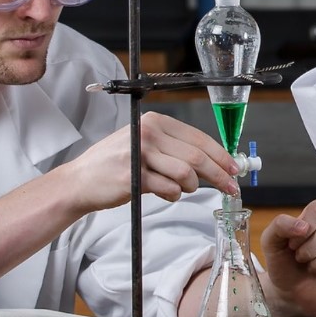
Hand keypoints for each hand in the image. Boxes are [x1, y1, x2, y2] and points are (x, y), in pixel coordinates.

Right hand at [64, 111, 239, 213]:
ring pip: (186, 173)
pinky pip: (168, 189)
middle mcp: (149, 133)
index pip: (198, 137)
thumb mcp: (146, 145)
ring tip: (183, 189)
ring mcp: (140, 154)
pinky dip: (173, 195)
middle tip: (230, 188)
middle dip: (218, 175)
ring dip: (191, 186)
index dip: (221, 155)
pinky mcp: (133, 177)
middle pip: (197, 156)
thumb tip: (216, 162)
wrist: (80, 180)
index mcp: (155, 121)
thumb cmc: (116, 164)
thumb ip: (176, 149)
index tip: (234, 169)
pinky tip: (166, 193)